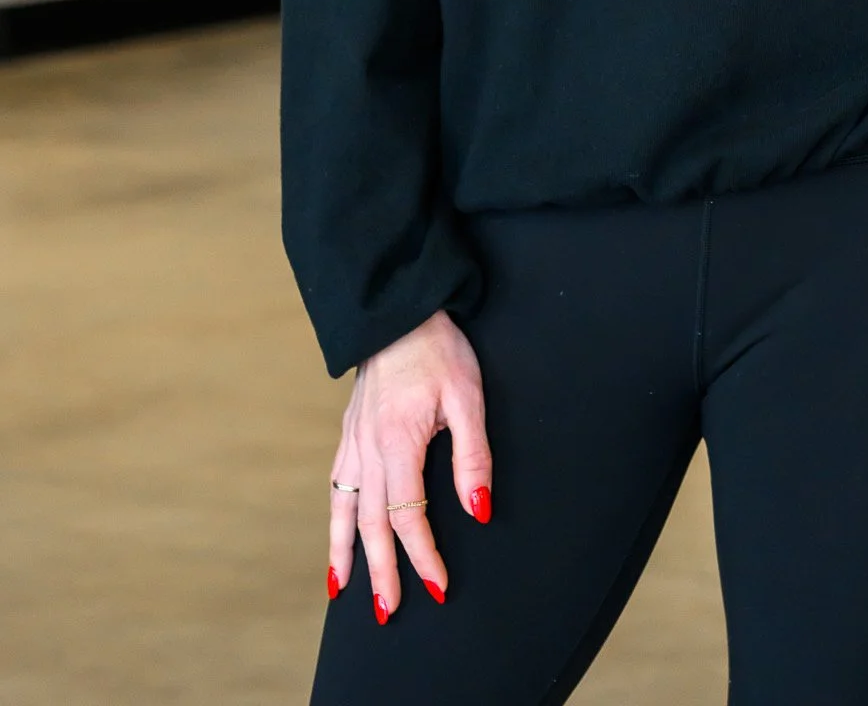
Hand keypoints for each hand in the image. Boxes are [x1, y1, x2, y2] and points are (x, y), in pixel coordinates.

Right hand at [327, 308, 491, 621]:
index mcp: (398, 441)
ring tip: (347, 593)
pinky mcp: (349, 431)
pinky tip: (338, 537)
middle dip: (382, 572)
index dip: (424, 555)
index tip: (439, 586)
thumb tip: (478, 510)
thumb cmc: (439, 348)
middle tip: (389, 613)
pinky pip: (337, 486)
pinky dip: (335, 519)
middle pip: (371, 524)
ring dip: (347, 554)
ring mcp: (353, 440)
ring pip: (345, 510)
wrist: (399, 310)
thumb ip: (473, 456)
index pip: (409, 516)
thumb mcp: (468, 397)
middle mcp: (368, 448)